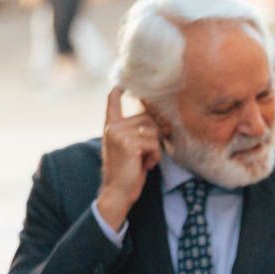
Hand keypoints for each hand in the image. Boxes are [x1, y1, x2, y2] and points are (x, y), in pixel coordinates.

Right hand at [97, 86, 163, 230]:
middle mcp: (113, 127)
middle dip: (155, 135)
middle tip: (148, 154)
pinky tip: (145, 165)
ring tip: (145, 161)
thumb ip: (140, 132)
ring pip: (153, 131)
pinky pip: (154, 144)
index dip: (117, 91)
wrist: (118, 191)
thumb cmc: (129, 171)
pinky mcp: (128, 144)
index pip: (112, 103)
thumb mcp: (133, 148)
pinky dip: (155, 156)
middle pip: (147, 118)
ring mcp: (119, 134)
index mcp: (111, 127)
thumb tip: (162, 122)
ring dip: (155, 149)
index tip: (120, 81)